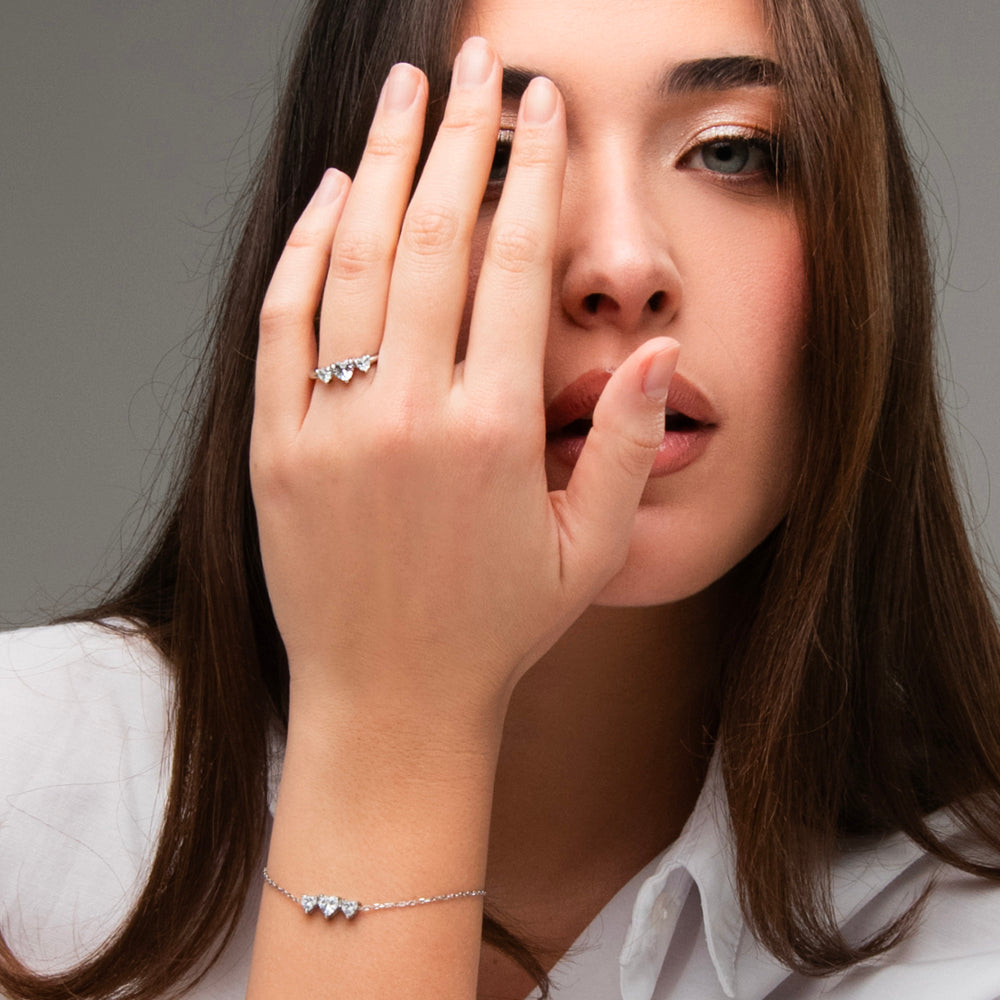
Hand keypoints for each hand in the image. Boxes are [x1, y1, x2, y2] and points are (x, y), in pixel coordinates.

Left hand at [250, 37, 676, 733]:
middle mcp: (409, 416)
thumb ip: (622, 443)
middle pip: (436, 235)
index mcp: (495, 433)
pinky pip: (284, 322)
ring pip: (355, 259)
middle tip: (478, 61)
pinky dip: (305, 248)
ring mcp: (332, 428)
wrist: (391, 700)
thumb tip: (654, 345)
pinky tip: (332, 193)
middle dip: (461, 134)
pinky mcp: (276, 449)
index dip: (532, 171)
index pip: (516, 262)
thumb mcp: (589, 550)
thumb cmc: (496, 630)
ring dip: (382, 163)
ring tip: (405, 92)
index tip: (540, 107)